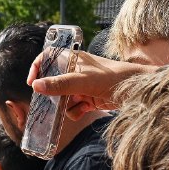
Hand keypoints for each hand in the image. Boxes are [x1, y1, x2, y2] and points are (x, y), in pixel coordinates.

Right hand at [26, 52, 150, 119]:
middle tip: (51, 103)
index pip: (48, 58)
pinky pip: (73, 108)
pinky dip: (75, 112)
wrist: (136, 91)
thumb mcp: (82, 82)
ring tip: (77, 104)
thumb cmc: (112, 78)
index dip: (37, 68)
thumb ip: (59, 84)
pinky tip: (84, 110)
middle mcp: (75, 72)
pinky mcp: (89, 99)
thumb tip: (35, 86)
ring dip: (65, 106)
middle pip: (53, 83)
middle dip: (52, 95)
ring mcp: (81, 86)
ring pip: (62, 98)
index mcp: (73, 59)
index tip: (32, 83)